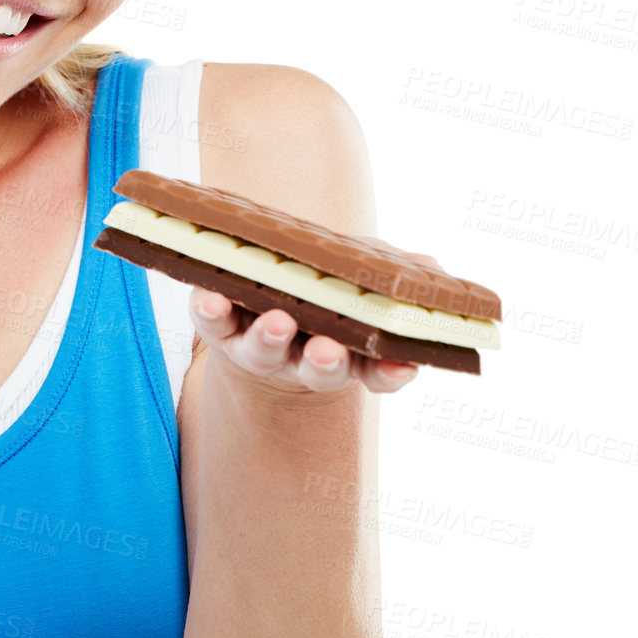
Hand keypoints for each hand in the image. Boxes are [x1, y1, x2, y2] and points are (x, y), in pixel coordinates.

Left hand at [188, 253, 444, 398]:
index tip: (402, 365)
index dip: (390, 372)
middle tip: (328, 349)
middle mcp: (303, 356)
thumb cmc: (322, 285)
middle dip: (324, 361)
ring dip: (271, 339)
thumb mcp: (360, 274)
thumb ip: (390, 272)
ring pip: (266, 352)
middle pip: (319, 369)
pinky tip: (209, 297)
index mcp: (349, 349)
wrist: (258, 302)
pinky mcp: (218, 326)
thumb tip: (428, 265)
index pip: (377, 371)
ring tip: (276, 322)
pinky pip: (213, 322)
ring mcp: (259, 346)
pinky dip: (211, 311)